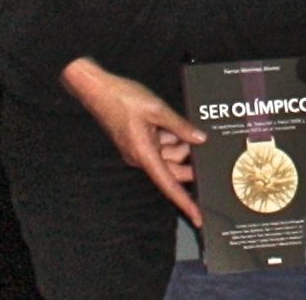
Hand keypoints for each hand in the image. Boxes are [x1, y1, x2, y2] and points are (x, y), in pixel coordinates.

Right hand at [61, 58, 206, 225]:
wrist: (98, 89)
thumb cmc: (123, 99)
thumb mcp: (157, 110)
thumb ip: (180, 126)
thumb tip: (200, 139)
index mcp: (145, 155)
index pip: (169, 185)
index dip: (185, 202)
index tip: (197, 216)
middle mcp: (142, 157)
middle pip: (172, 169)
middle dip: (189, 161)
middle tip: (206, 152)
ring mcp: (140, 149)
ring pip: (168, 155)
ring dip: (180, 145)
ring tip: (189, 128)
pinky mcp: (139, 141)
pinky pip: (161, 144)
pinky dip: (172, 137)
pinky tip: (179, 126)